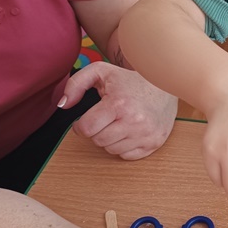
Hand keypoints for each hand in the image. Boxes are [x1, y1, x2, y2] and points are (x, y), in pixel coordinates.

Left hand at [60, 62, 176, 159]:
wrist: (165, 84)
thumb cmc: (130, 79)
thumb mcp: (100, 72)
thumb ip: (75, 84)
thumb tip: (62, 105)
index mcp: (119, 104)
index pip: (86, 129)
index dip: (81, 126)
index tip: (86, 120)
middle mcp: (134, 121)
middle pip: (98, 141)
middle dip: (97, 131)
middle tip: (105, 119)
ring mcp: (146, 134)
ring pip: (111, 150)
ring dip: (110, 139)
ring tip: (118, 123)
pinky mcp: (155, 143)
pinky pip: (127, 156)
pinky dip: (124, 147)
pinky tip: (129, 131)